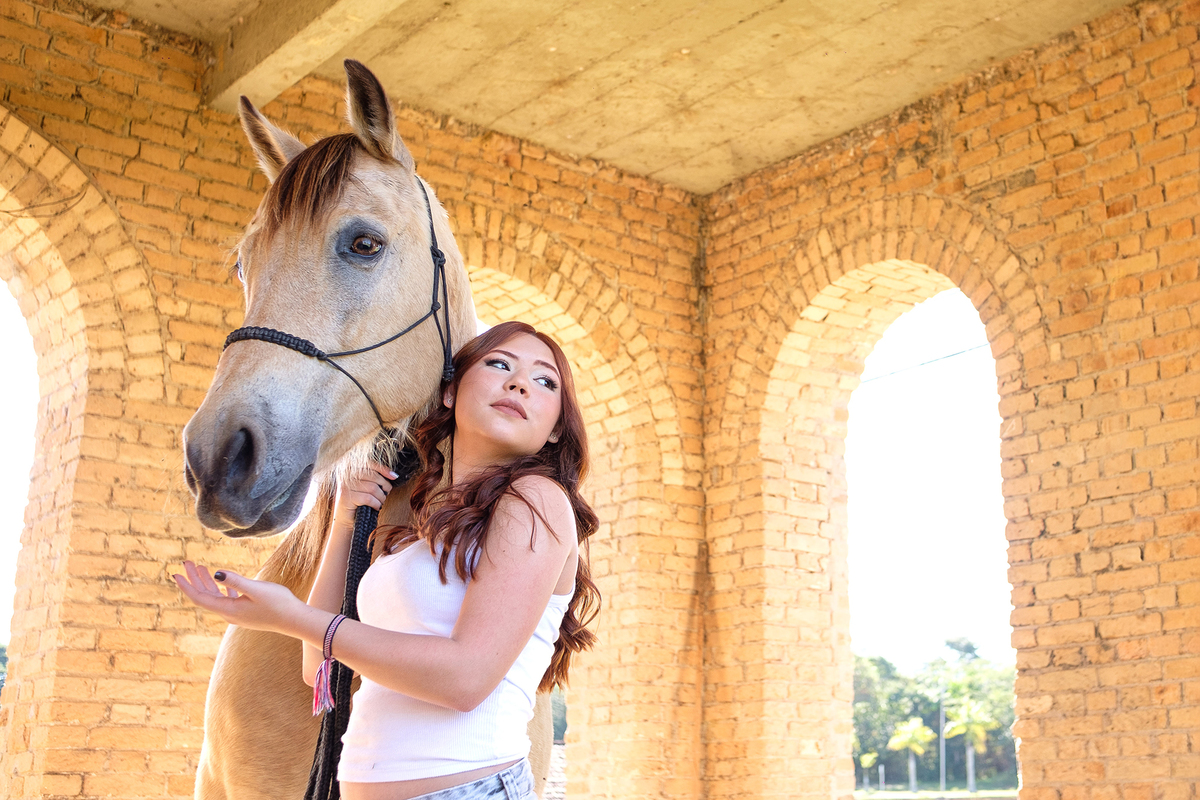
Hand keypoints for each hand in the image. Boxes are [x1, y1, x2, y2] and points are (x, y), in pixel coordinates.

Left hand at [173, 561, 305, 634]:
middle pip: (205, 596)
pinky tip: (221, 580)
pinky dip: (220, 587)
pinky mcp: (246, 611)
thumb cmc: (278, 603)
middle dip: (194, 579)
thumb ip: (236, 581)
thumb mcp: (257, 589)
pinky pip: (227, 598)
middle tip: (187, 562)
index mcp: (228, 610)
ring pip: (215, 596)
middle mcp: (229, 614)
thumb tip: (216, 573)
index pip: (200, 598)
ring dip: (206, 582)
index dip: (187, 586)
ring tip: (199, 567)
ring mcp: (237, 613)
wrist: (294, 620)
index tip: (176, 573)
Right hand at [333, 462, 397, 526]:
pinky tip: (376, 507)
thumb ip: (375, 478)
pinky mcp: (346, 498)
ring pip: (372, 488)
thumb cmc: (359, 503)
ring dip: (381, 497)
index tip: (393, 476)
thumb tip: (393, 475)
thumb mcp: (366, 487)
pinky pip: (368, 498)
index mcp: (351, 470)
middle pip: (373, 476)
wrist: (346, 521)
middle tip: (386, 493)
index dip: (383, 469)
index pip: (369, 464)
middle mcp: (346, 476)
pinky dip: (376, 504)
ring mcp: (345, 487)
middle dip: (384, 485)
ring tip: (380, 502)